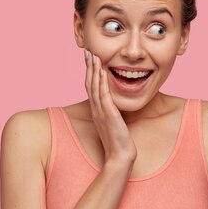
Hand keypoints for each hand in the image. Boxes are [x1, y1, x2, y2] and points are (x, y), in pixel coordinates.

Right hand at [84, 49, 136, 165]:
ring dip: (93, 70)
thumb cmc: (118, 142)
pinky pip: (103, 96)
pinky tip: (102, 71)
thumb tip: (115, 107)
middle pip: (89, 84)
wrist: (120, 157)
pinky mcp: (109, 115)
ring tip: (93, 56)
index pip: (91, 88)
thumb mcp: (114, 124)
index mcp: (97, 111)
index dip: (89, 73)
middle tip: (87, 52)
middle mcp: (96, 110)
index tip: (90, 60)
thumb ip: (112, 114)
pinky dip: (101, 82)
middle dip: (88, 67)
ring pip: (94, 87)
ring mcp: (101, 112)